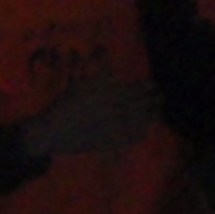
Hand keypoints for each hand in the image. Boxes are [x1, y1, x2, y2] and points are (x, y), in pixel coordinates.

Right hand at [20, 79, 160, 159]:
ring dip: (151, 116)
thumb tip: (112, 70)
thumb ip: (100, 77)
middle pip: (141, 105)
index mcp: (111, 95)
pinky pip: (129, 138)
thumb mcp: (81, 85)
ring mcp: (114, 128)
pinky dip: (139, 133)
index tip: (154, 85)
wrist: (53, 131)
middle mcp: (117, 111)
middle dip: (153, 101)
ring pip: (139, 121)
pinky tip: (145, 131)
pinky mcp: (110, 142)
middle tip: (161, 98)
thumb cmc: (65, 105)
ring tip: (157, 113)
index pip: (136, 90)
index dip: (148, 87)